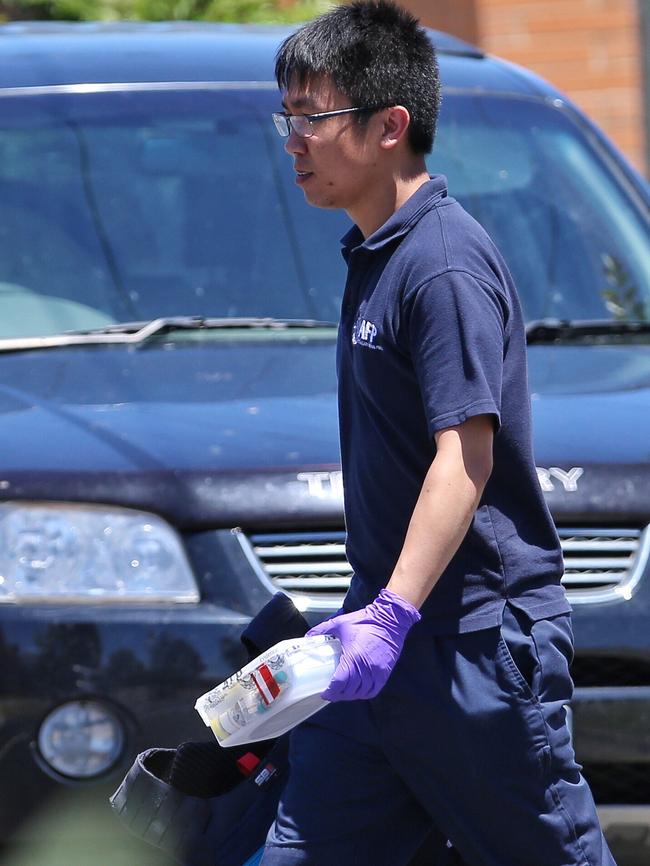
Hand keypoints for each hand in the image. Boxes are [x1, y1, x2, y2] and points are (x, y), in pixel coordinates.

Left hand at [306, 588, 420, 700]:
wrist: (390, 620)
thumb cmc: (365, 621)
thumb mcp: (340, 623)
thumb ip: (322, 629)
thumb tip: (308, 636)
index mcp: (353, 657)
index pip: (339, 683)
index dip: (330, 691)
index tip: (324, 692)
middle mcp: (366, 669)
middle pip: (349, 691)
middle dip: (338, 694)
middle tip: (331, 692)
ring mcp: (377, 672)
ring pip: (361, 692)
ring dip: (351, 694)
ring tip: (343, 691)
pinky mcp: (385, 673)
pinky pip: (373, 690)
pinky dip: (364, 693)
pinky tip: (358, 690)